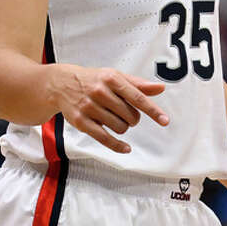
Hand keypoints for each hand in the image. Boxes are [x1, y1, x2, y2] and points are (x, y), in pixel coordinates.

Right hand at [48, 65, 168, 152]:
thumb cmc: (94, 80)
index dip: (153, 111)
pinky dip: (117, 145)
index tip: (164, 120)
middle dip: (133, 118)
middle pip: (130, 115)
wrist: (62, 84)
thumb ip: (138, 85)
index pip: (137, 97)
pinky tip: (126, 148)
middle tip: (126, 113)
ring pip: (120, 127)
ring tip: (115, 119)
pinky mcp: (81, 121)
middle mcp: (100, 92)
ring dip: (123, 127)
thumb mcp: (116, 77)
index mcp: (112, 79)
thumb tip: (160, 88)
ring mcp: (89, 107)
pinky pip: (104, 138)